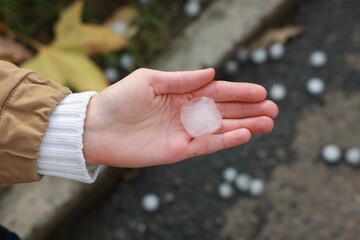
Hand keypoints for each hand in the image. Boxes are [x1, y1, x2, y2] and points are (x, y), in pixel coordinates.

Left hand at [83, 68, 277, 166]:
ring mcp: (185, 132)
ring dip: (245, 125)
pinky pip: (208, 144)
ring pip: (222, 128)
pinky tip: (245, 134)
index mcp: (182, 94)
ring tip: (268, 123)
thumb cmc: (120, 99)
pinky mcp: (180, 150)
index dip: (240, 92)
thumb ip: (182, 80)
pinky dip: (227, 140)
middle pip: (225, 110)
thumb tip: (212, 72)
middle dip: (249, 110)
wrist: (98, 128)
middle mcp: (187, 113)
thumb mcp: (151, 80)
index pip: (217, 92)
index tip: (262, 92)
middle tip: (274, 110)